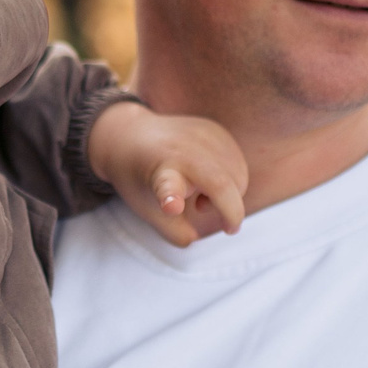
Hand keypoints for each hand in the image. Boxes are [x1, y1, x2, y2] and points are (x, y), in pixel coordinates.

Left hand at [86, 103, 246, 247]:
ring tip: (201, 201)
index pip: (167, 186)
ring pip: (237, 175)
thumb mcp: (148, 210)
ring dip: (231, 195)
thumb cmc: (139, 179)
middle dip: (232, 211)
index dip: (172, 197)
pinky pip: (237, 161)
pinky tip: (208, 181)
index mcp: (160, 173)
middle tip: (228, 228)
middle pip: (220, 184)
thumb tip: (197, 238)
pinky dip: (231, 179)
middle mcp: (182, 150)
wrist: (130, 135)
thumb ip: (174, 232)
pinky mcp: (214, 129)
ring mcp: (201, 135)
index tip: (171, 207)